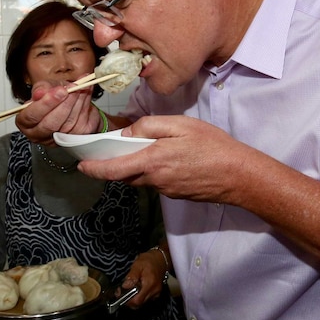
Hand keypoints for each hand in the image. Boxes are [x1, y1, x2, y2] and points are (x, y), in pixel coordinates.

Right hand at [14, 82, 100, 144]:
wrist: (69, 101)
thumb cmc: (53, 96)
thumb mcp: (44, 87)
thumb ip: (41, 88)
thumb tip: (40, 92)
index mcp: (26, 122)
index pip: (32, 116)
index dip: (46, 103)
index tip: (59, 91)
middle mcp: (38, 134)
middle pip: (50, 124)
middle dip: (64, 104)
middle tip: (72, 88)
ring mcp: (56, 139)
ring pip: (68, 124)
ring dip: (77, 102)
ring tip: (80, 87)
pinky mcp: (73, 139)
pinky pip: (80, 124)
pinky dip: (85, 106)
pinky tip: (85, 94)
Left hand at [77, 115, 254, 202]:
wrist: (238, 176)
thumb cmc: (213, 147)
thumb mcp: (181, 125)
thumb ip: (151, 126)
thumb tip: (129, 133)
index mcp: (152, 161)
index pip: (113, 170)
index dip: (94, 169)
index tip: (81, 165)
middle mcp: (155, 180)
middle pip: (125, 175)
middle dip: (114, 165)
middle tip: (111, 151)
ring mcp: (166, 190)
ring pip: (141, 178)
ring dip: (136, 167)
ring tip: (147, 149)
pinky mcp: (176, 194)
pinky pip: (156, 182)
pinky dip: (154, 171)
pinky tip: (170, 159)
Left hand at [118, 248, 168, 307]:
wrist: (161, 258)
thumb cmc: (149, 260)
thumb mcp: (137, 264)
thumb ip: (131, 276)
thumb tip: (125, 286)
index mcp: (149, 284)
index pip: (137, 301)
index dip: (127, 300)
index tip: (120, 293)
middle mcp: (154, 291)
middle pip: (139, 304)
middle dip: (129, 299)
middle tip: (123, 291)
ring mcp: (156, 293)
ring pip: (142, 302)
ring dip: (134, 297)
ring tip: (130, 287)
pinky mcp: (156, 293)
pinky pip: (145, 299)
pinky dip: (139, 295)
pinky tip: (137, 288)